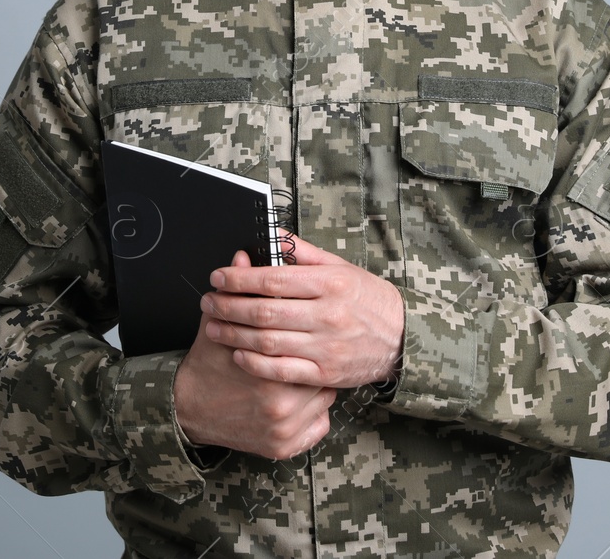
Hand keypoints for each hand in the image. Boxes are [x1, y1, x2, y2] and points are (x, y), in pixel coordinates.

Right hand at [173, 251, 336, 460]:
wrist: (187, 411)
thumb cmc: (206, 368)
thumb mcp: (218, 325)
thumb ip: (236, 292)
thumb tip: (245, 256)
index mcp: (269, 368)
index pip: (309, 340)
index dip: (309, 329)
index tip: (309, 322)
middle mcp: (280, 401)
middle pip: (320, 370)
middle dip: (316, 357)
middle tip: (311, 345)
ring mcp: (285, 428)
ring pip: (323, 398)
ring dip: (317, 384)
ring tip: (304, 372)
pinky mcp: (285, 447)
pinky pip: (318, 426)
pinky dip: (313, 415)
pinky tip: (300, 400)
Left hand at [201, 235, 404, 388]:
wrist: (401, 337)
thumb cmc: (367, 299)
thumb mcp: (341, 268)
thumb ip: (304, 253)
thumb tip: (272, 236)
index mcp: (329, 283)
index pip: (273, 278)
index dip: (239, 278)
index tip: (218, 276)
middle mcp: (327, 315)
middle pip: (264, 311)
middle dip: (228, 305)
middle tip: (208, 301)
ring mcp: (326, 347)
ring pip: (268, 341)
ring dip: (233, 333)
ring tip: (213, 326)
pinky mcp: (325, 373)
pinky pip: (281, 371)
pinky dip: (254, 363)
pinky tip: (237, 353)